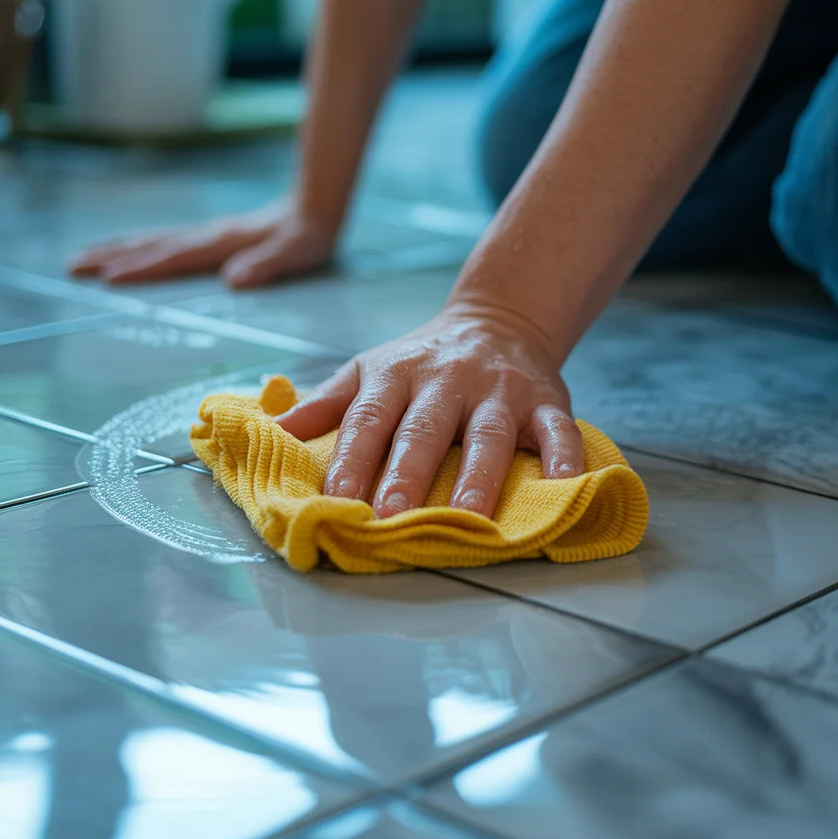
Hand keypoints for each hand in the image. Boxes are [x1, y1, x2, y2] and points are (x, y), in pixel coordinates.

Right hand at [69, 199, 336, 287]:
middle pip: (150, 245)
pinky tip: (124, 251)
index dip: (143, 268)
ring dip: (115, 249)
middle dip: (110, 256)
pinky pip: (163, 240)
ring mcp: (205, 233)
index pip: (175, 257)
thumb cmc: (307, 236)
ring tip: (81, 257)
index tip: (110, 278)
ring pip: (151, 240)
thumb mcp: (294, 253)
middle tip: (72, 266)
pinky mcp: (208, 236)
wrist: (314, 205)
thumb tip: (234, 279)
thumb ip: (266, 265)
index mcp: (222, 242)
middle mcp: (207, 235)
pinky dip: (136, 245)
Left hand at [277, 303, 583, 518]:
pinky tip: (564, 487)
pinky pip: (558, 431)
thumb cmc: (421, 360)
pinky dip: (565, 459)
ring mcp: (498, 391)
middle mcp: (446, 380)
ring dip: (479, 476)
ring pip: (488, 434)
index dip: (350, 460)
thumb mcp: (367, 371)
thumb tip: (271, 434)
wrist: (497, 321)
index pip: (367, 420)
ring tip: (468, 517)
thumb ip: (324, 405)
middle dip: (407, 473)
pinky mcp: (546, 400)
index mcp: (395, 374)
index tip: (333, 500)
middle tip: (392, 516)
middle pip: (424, 429)